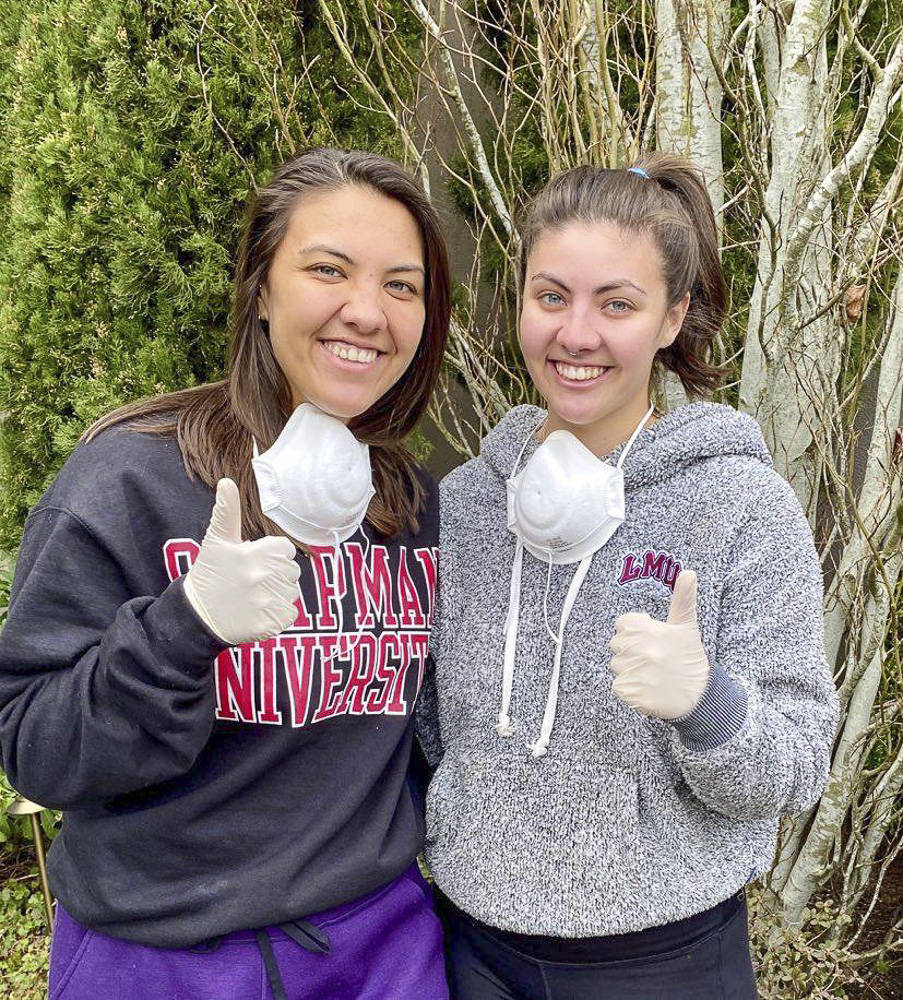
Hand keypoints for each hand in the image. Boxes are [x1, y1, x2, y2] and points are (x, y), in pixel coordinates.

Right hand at [183, 478, 300, 645]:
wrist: (198, 616)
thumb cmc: (211, 574)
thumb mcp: (217, 541)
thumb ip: (227, 511)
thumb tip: (227, 482)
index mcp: (259, 553)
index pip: (285, 549)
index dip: (269, 555)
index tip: (251, 562)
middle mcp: (268, 577)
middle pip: (291, 571)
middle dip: (274, 574)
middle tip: (248, 580)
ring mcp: (271, 602)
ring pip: (291, 592)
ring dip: (276, 594)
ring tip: (251, 597)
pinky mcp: (273, 623)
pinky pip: (289, 613)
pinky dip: (277, 614)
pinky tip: (256, 612)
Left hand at [607, 570, 709, 719]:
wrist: (700, 697)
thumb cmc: (689, 658)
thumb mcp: (686, 626)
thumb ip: (683, 599)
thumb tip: (688, 572)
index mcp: (649, 630)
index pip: (623, 625)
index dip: (636, 633)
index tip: (651, 640)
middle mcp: (641, 650)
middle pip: (617, 646)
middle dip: (631, 652)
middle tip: (654, 658)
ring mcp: (636, 673)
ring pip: (617, 667)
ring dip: (630, 671)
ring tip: (653, 674)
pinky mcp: (633, 694)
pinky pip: (619, 687)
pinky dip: (631, 689)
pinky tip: (649, 688)